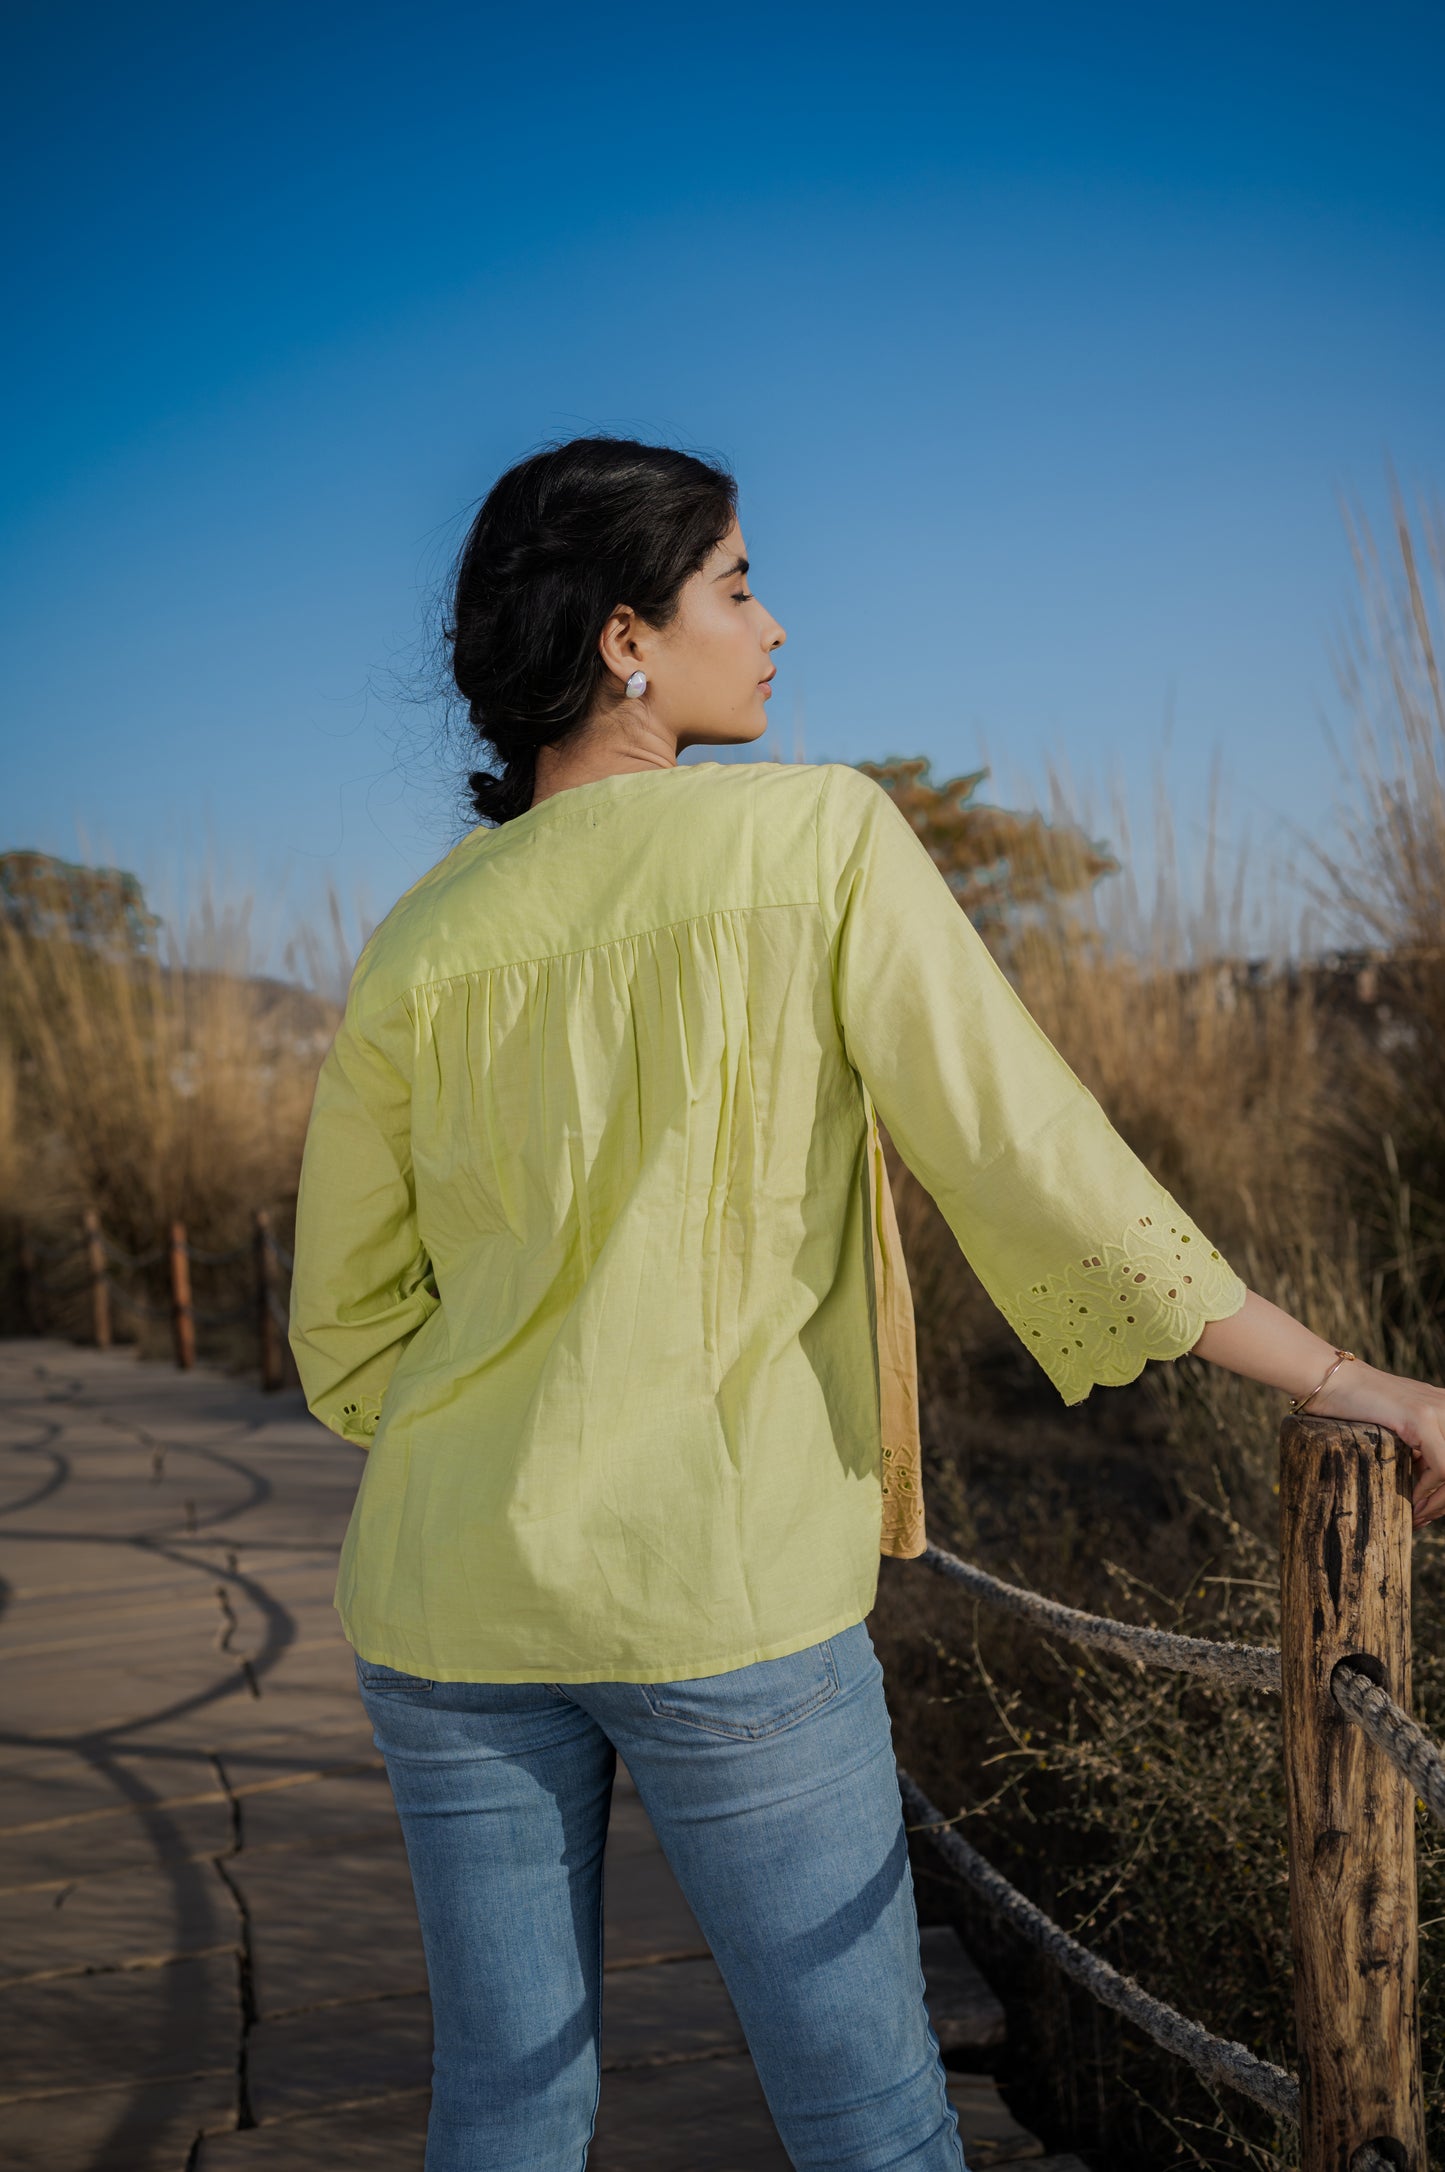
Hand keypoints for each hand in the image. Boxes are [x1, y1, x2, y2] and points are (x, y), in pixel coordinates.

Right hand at [1306, 1359, 1444, 1529]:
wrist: (1327, 1379)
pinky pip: (1443, 1467)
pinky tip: (1410, 1497)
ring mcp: (1438, 1409)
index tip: (1426, 1511)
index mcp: (1444, 1406)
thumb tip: (1426, 1489)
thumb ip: (1416, 1445)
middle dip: (1444, 1500)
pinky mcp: (1422, 1418)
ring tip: (1417, 1514)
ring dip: (1439, 1501)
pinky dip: (1428, 1489)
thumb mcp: (1395, 1426)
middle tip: (1422, 1518)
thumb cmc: (1349, 1404)